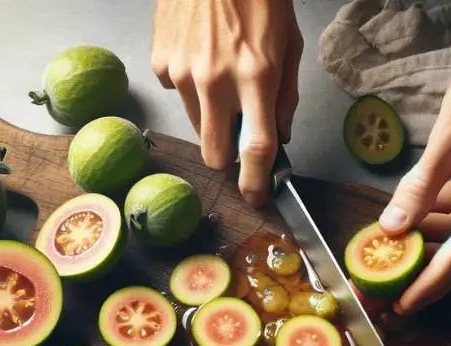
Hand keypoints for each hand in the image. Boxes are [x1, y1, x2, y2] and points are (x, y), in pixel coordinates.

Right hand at [151, 0, 302, 206]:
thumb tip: (281, 136)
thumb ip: (286, 97)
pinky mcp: (161, 63)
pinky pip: (179, 94)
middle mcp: (216, 79)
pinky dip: (192, 89)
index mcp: (256, 76)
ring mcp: (183, 72)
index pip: (257, 148)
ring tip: (225, 81)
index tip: (259, 197)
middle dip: (230, 159)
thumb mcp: (289, 44)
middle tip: (241, 140)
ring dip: (213, 119)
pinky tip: (203, 59)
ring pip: (198, 127)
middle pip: (216, 154)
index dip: (258, 182)